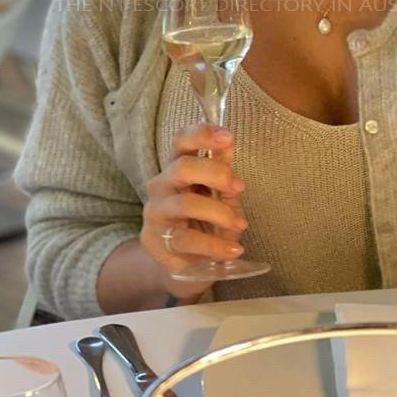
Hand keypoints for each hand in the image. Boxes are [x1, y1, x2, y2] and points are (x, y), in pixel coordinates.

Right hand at [141, 123, 247, 297]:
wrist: (186, 261)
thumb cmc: (204, 220)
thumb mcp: (218, 193)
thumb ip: (222, 169)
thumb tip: (229, 142)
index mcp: (177, 166)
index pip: (181, 141)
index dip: (201, 135)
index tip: (228, 136)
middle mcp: (161, 184)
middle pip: (182, 167)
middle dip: (216, 174)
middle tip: (239, 187)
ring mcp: (156, 212)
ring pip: (185, 203)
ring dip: (220, 213)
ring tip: (241, 225)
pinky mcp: (155, 240)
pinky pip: (187, 239)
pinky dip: (215, 245)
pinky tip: (233, 250)